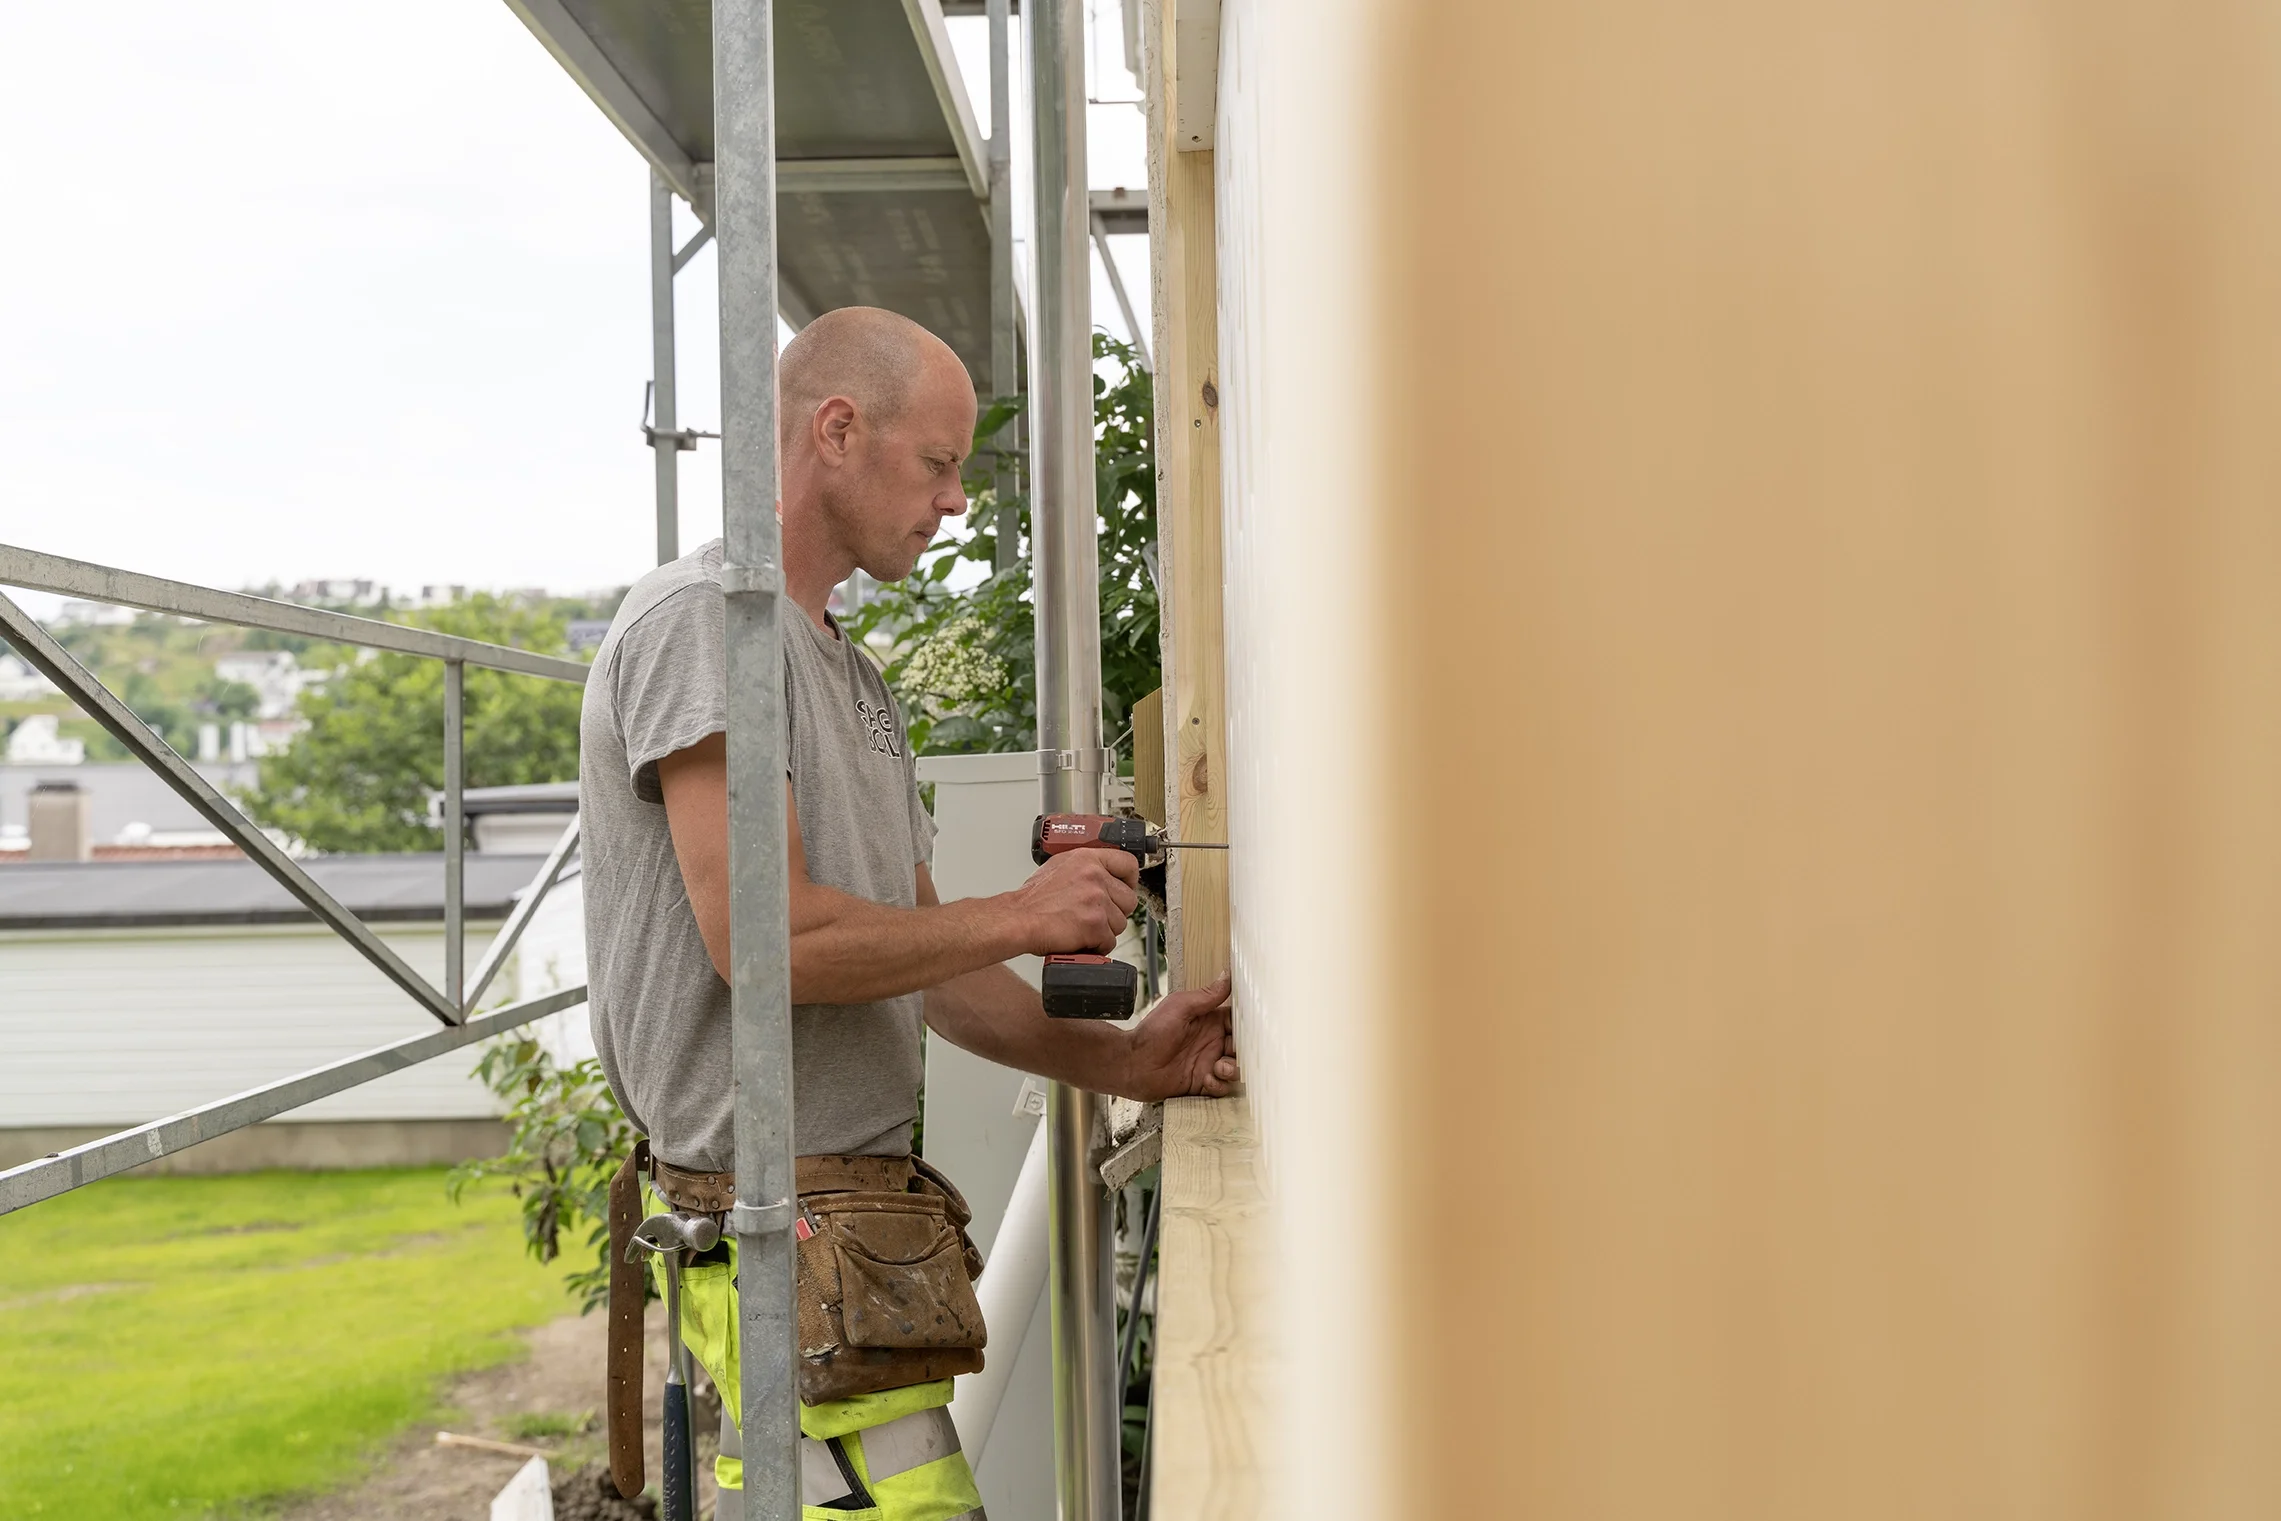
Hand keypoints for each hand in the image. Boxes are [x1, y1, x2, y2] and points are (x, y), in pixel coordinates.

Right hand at [1000, 850, 1139, 954]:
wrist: (1018, 919)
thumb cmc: (1033, 900)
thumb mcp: (1059, 868)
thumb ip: (1085, 869)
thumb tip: (1104, 877)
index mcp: (1087, 859)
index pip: (1128, 864)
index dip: (1130, 880)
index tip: (1126, 888)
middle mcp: (1095, 876)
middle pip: (1129, 899)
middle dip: (1115, 912)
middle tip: (1097, 916)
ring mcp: (1097, 900)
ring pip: (1120, 923)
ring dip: (1105, 931)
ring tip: (1083, 928)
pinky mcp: (1095, 924)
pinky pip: (1109, 941)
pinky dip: (1097, 946)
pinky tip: (1081, 940)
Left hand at [1116, 974, 1239, 1100]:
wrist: (1133, 1064)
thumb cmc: (1151, 1033)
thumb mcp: (1180, 1007)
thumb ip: (1206, 995)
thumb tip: (1227, 975)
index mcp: (1208, 1022)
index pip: (1236, 1021)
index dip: (1246, 1025)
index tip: (1251, 1027)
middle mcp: (1211, 1043)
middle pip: (1241, 1047)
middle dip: (1242, 1050)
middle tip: (1234, 1050)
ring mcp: (1207, 1063)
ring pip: (1235, 1068)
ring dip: (1232, 1069)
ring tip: (1219, 1067)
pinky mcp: (1202, 1083)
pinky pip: (1222, 1087)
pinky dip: (1218, 1084)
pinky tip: (1206, 1079)